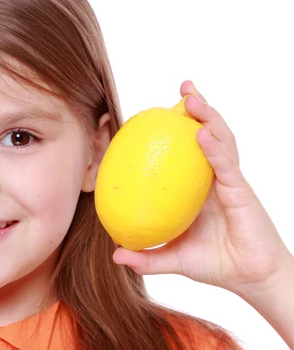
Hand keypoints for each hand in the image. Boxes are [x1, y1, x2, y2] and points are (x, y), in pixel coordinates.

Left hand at [112, 80, 292, 296]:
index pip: (187, 150)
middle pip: (208, 134)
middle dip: (198, 108)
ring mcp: (229, 182)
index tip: (156, 111)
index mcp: (197, 187)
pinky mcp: (242, 192)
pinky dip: (215, 149)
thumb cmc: (216, 263)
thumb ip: (146, 257)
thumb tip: (115, 255)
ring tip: (192, 98)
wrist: (251, 279)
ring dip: (208, 117)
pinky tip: (202, 134)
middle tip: (184, 87)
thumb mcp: (173, 258)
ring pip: (222, 141)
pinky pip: (227, 166)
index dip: (178, 128)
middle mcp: (213, 178)